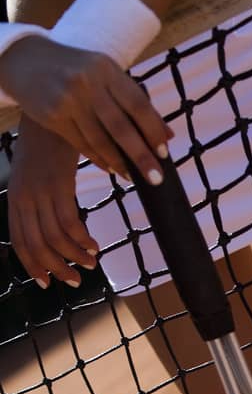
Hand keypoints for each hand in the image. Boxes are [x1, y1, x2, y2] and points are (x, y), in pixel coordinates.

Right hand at [0, 34, 170, 184]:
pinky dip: (99, 159)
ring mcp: (69, 99)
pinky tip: (111, 168)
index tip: (165, 153)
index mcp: (106, 68)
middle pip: (121, 127)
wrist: (28, 60)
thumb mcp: (105, 74)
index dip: (153, 131)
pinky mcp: (53, 116)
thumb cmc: (77, 69)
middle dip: (141, 156)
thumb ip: (134, 101)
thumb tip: (169, 135)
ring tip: (132, 177)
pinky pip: (82, 145)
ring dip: (120, 163)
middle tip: (156, 178)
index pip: (137, 104)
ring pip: (101, 140)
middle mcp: (88, 82)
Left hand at [8, 118, 100, 288]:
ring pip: (55, 239)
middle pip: (38, 246)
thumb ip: (41, 199)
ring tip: (91, 263)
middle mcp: (24, 198)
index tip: (48, 282)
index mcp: (17, 198)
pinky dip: (82, 240)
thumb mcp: (37, 175)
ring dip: (74, 257)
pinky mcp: (59, 185)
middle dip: (57, 269)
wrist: (52, 111)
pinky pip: (71, 224)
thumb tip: (57, 226)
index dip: (33, 266)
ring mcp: (40, 192)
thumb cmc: (49, 143)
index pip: (20, 242)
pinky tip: (94, 245)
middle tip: (76, 280)